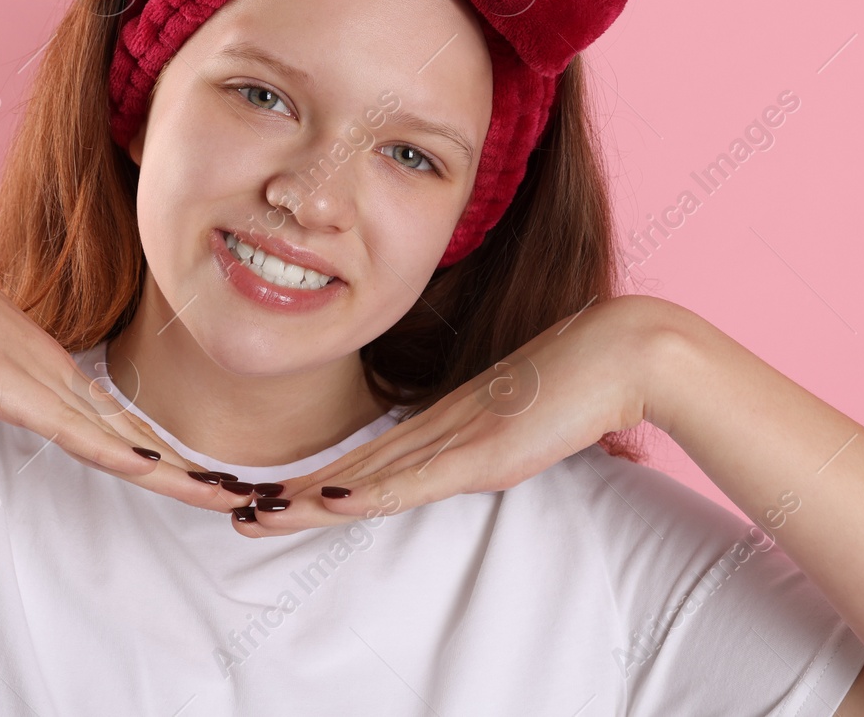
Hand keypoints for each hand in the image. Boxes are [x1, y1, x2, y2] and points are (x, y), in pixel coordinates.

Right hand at [0, 205, 253, 514]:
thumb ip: (3, 374)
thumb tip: (16, 390)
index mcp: (52, 368)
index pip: (121, 422)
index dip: (164, 453)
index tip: (201, 479)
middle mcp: (55, 373)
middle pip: (134, 433)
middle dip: (187, 472)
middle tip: (240, 498)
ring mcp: (33, 378)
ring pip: (117, 435)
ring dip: (172, 470)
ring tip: (220, 495)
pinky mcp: (6, 384)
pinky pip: (69, 426)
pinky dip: (113, 450)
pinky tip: (149, 466)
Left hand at [227, 293, 676, 536]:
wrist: (624, 349)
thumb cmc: (584, 378)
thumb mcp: (525, 423)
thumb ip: (496, 441)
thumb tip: (482, 460)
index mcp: (448, 420)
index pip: (372, 457)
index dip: (322, 479)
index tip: (277, 496)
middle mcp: (441, 426)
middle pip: (356, 468)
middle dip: (298, 495)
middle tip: (240, 512)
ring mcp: (458, 436)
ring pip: (370, 476)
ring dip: (312, 501)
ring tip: (261, 515)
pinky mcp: (482, 449)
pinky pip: (414, 480)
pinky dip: (368, 494)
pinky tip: (329, 503)